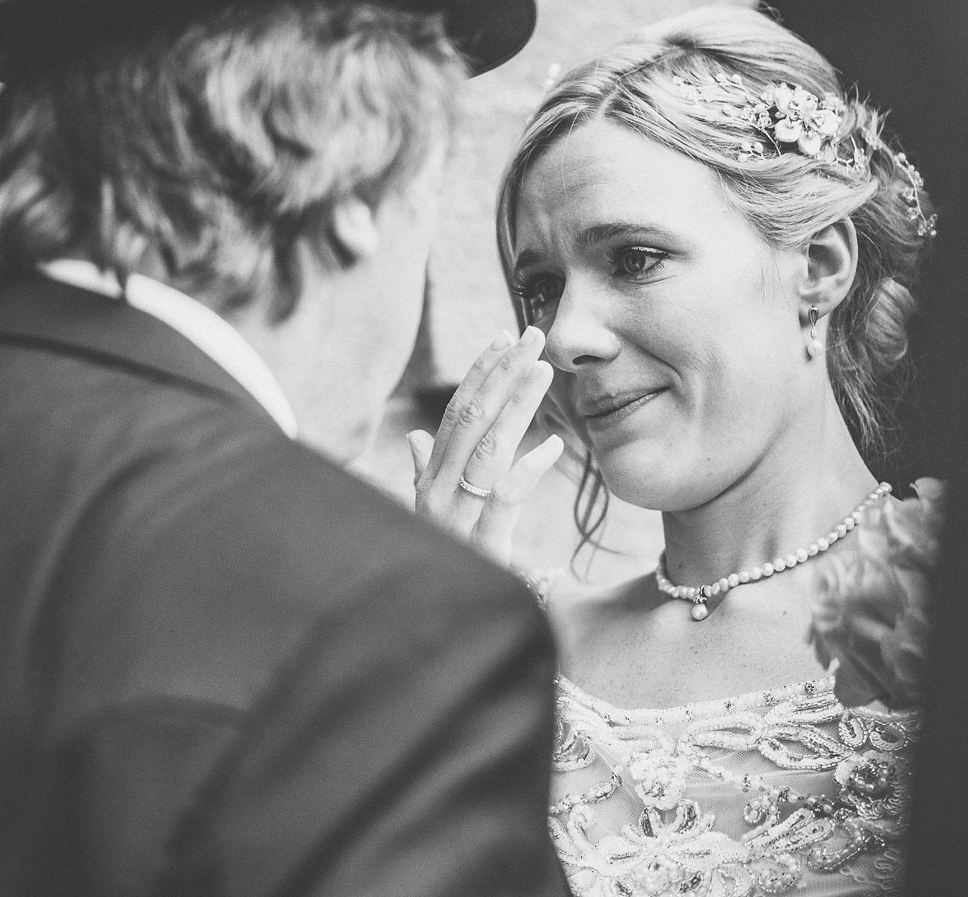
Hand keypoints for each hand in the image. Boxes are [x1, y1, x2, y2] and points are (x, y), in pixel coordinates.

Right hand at [407, 327, 564, 565]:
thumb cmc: (440, 572)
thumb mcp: (432, 520)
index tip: (503, 338)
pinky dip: (528, 467)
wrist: (436, 633)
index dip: (478, 373)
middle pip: (471, 419)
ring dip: (517, 404)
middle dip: (502, 372)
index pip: (454, 414)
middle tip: (531, 333)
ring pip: (488, 447)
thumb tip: (414, 437)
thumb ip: (423, 475)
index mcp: (429, 482)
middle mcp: (437, 494)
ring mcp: (455, 519)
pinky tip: (553, 445)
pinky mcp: (480, 545)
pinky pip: (504, 496)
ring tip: (543, 370)